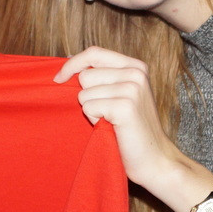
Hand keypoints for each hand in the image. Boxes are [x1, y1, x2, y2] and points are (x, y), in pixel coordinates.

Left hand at [54, 46, 180, 192]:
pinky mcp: (125, 106)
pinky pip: (88, 107)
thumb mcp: (121, 94)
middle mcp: (135, 73)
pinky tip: (113, 127)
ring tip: (112, 121)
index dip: (72, 64)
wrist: (154, 158)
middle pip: (85, 76)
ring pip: (84, 94)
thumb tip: (70, 64)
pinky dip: (95, 121)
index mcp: (135, 66)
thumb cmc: (131, 128)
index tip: (58, 79)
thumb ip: (103, 77)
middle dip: (88, 96)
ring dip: (92, 111)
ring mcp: (132, 88)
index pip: (94, 53)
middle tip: (108, 112)